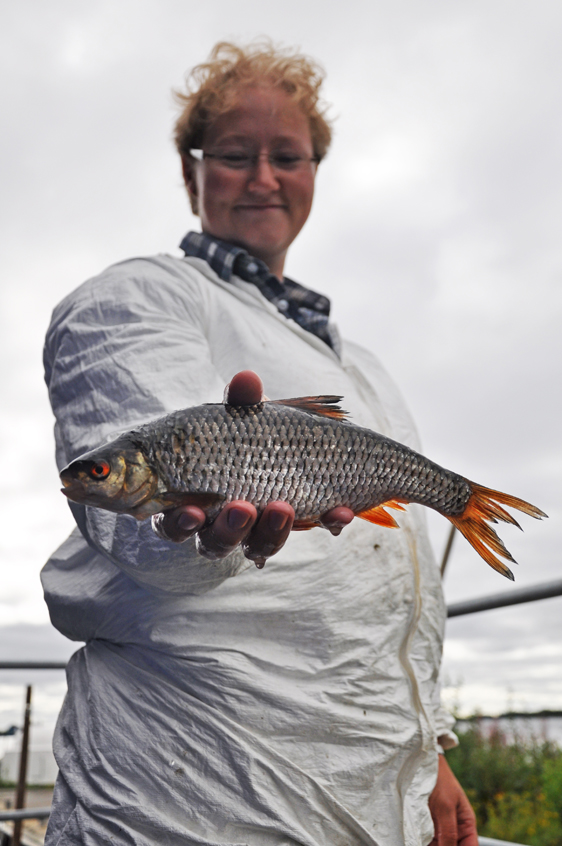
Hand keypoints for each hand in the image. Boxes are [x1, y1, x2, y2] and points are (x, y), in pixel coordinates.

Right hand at [152, 370, 353, 565]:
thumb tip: (246, 378)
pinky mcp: (302, 526)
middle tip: (244, 507)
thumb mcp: (242, 416)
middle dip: (230, 528)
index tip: (193, 511)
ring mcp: (259, 531)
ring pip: (257, 547)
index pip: (173, 522)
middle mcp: (220, 525)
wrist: (294, 443)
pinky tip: (341, 511)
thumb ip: (240, 402)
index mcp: (189, 500)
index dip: (180, 522)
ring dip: (271, 531)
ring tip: (284, 507)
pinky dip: (327, 521)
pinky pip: (309, 531)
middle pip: (214, 542)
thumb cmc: (245, 435)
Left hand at [428, 754, 477, 845]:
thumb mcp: (445, 807)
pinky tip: (415, 840)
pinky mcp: (427, 826)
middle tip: (432, 844)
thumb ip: (448, 832)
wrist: (420, 764)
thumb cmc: (438, 780)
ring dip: (431, 845)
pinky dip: (421, 842)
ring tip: (421, 841)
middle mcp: (455, 829)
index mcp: (466, 824)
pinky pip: (426, 841)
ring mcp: (440, 828)